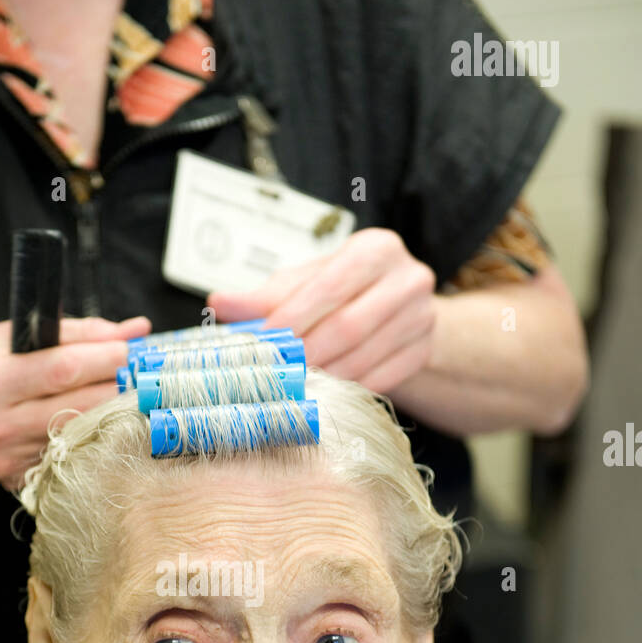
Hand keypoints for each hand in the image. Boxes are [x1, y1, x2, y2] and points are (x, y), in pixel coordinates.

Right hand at [0, 314, 150, 487]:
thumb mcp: (10, 334)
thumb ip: (74, 331)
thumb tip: (132, 330)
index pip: (61, 369)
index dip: (104, 359)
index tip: (132, 349)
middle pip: (75, 407)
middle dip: (115, 387)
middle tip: (141, 374)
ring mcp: (1, 458)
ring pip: (75, 435)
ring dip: (107, 415)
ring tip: (123, 396)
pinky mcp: (12, 479)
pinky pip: (64, 456)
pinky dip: (85, 439)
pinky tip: (94, 425)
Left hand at [208, 229, 435, 392]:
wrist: (400, 310)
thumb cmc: (345, 292)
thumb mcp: (305, 283)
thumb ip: (264, 295)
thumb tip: (219, 304)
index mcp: (375, 249)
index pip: (327, 287)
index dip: (291, 319)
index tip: (261, 342)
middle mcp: (407, 279)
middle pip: (347, 326)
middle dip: (304, 354)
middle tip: (274, 372)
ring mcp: (422, 317)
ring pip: (362, 358)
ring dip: (322, 377)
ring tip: (292, 385)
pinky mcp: (423, 351)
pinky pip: (380, 380)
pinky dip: (347, 389)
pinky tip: (325, 393)